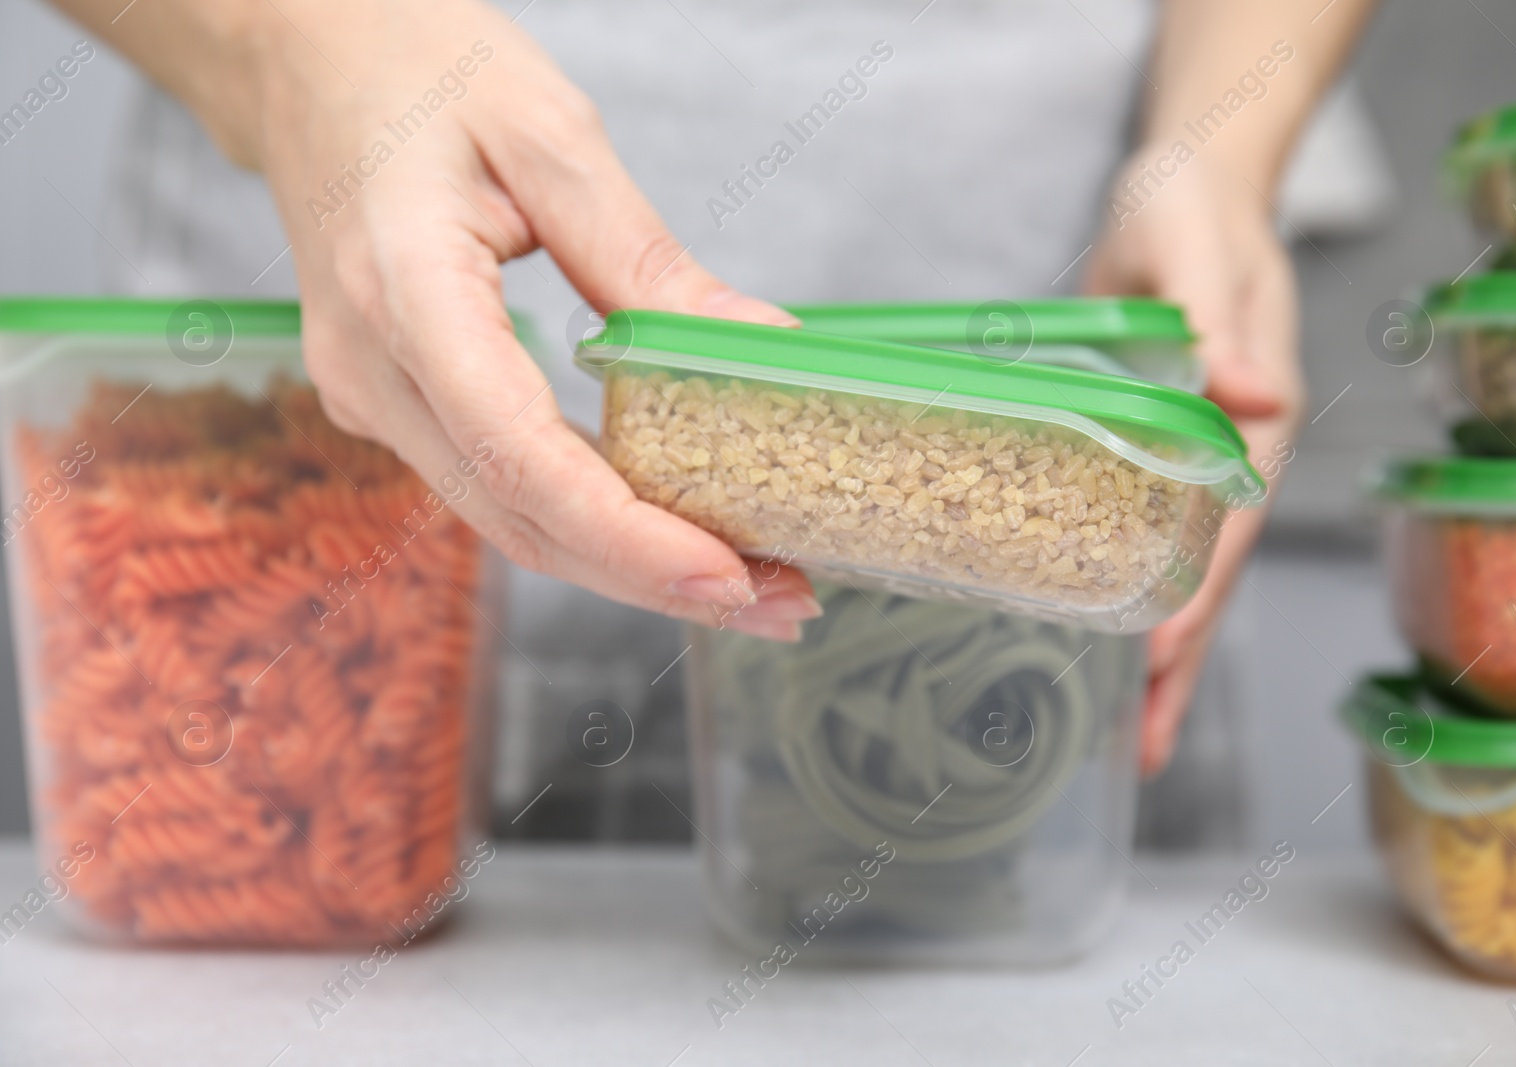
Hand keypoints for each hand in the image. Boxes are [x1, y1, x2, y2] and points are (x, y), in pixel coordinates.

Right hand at [77, 0, 818, 637]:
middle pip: (519, 517)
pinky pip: (496, 486)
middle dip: (653, 577)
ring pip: (508, 520)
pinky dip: (588, 523)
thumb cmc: (414, 67)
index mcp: (403, 290)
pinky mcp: (398, 403)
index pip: (518, 452)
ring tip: (749, 580)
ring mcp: (375, 396)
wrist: (306, 57)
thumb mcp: (552, 136)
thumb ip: (647, 260)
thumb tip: (760, 348)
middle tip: (779, 599)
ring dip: (628, 565)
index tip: (726, 574)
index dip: (625, 535)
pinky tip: (666, 529)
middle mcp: (374, 369)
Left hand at [1086, 149, 1304, 774]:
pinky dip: (1125, 597)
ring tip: (1126, 737)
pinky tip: (1095, 641)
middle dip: (1178, 663)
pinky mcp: (1155, 455)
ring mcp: (1193, 463)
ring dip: (1156, 654)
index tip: (1152, 660)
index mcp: (1251, 417)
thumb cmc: (1191, 208)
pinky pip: (1142, 540)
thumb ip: (1215, 315)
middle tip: (1141, 747)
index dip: (1191, 598)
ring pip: (1180, 575)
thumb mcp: (1193, 242)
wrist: (1185, 190)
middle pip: (1208, 577)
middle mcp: (1229, 454)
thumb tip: (1255, 393)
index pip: (1222, 528)